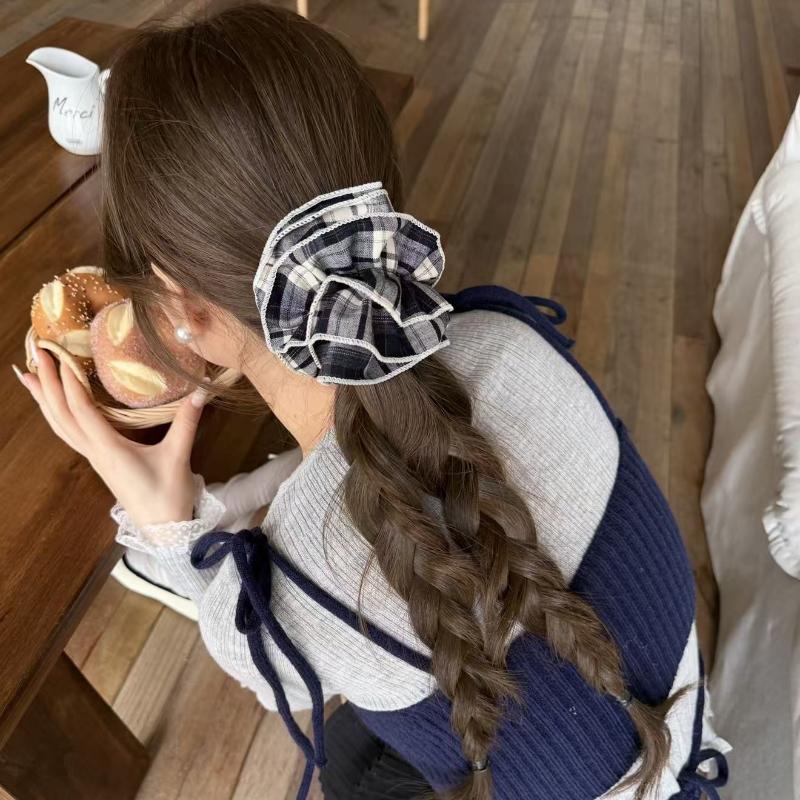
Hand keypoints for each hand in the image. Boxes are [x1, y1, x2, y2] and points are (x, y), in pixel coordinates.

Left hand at [14, 346, 207, 528]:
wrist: (164, 529)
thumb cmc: (168, 495)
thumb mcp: (178, 456)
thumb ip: (186, 422)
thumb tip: (200, 392)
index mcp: (109, 449)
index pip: (82, 410)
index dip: (70, 382)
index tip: (63, 355)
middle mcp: (94, 452)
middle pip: (61, 415)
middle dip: (48, 384)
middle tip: (36, 353)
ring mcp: (94, 458)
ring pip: (60, 425)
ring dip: (44, 399)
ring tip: (29, 375)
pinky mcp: (99, 461)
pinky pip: (69, 433)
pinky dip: (56, 415)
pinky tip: (55, 405)